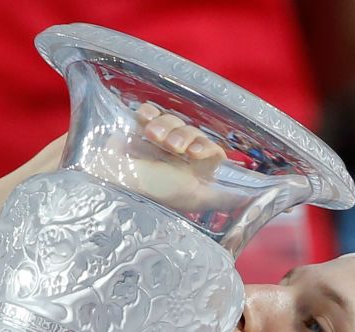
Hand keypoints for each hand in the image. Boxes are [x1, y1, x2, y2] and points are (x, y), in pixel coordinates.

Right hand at [80, 101, 229, 212]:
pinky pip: (151, 111)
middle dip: (185, 136)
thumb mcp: (191, 197)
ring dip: (168, 126)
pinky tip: (141, 124)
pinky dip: (150, 114)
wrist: (98, 180)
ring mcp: (153, 146)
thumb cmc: (144, 193)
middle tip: (172, 147)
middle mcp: (174, 163)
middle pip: (194, 133)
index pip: (212, 153)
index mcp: (190, 179)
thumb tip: (255, 197)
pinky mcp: (132, 131)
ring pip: (174, 121)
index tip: (194, 154)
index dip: (206, 148)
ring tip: (152, 137)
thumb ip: (221, 196)